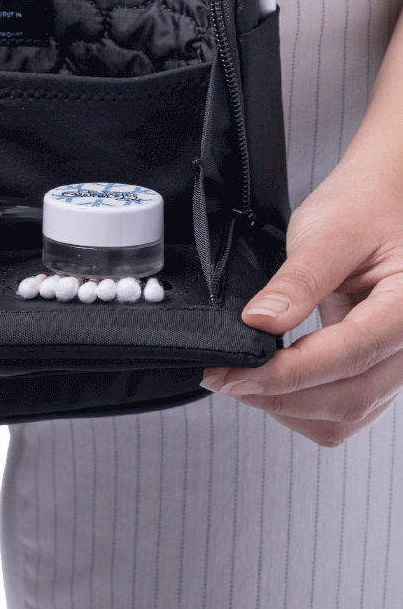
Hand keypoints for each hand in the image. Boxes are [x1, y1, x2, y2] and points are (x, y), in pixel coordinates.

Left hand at [201, 155, 402, 445]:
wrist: (390, 195)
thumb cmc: (369, 203)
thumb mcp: (330, 231)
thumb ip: (298, 281)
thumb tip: (260, 323)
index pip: (346, 356)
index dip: (283, 374)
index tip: (231, 374)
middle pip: (347, 399)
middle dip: (278, 396)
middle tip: (223, 377)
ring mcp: (396, 360)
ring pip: (346, 414)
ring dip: (289, 406)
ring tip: (243, 378)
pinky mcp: (377, 366)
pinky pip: (346, 405)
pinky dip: (303, 402)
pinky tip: (271, 378)